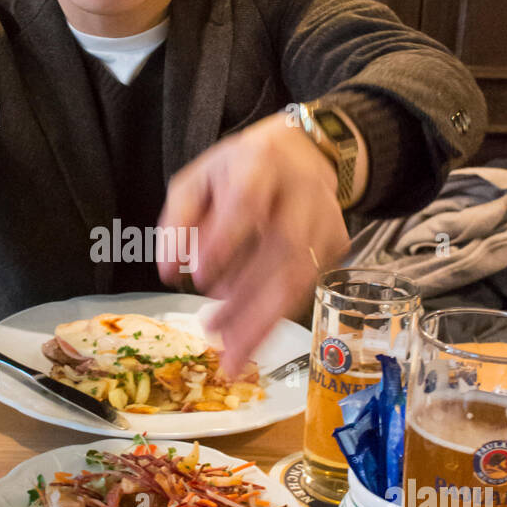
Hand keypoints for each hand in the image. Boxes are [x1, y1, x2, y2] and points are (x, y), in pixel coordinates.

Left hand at [157, 113, 350, 375]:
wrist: (301, 153)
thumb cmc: (238, 171)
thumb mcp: (196, 181)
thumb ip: (177, 222)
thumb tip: (169, 273)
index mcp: (260, 162)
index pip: (246, 201)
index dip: (226, 239)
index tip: (200, 277)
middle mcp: (302, 189)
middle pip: (283, 249)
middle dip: (250, 301)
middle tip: (218, 340)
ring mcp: (326, 217)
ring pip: (300, 276)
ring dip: (264, 320)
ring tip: (231, 352)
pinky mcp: (337, 243)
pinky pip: (307, 286)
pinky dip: (277, 315)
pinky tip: (249, 333)